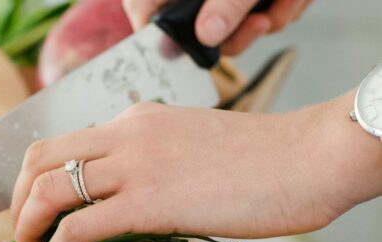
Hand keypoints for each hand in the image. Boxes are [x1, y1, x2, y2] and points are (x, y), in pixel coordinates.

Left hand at [10, 92, 381, 241]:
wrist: (306, 158)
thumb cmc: (258, 160)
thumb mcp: (187, 144)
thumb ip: (148, 161)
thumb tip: (120, 200)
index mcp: (133, 121)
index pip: (61, 143)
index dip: (33, 179)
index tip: (32, 210)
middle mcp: (124, 135)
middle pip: (38, 159)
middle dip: (16, 201)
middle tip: (20, 234)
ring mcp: (134, 166)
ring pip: (49, 189)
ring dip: (27, 226)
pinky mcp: (150, 202)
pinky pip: (82, 224)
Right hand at [123, 0, 312, 54]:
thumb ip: (227, 1)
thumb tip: (208, 36)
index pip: (145, 10)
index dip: (158, 34)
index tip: (182, 51)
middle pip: (197, 26)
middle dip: (237, 31)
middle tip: (258, 23)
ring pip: (234, 24)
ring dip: (267, 19)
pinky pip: (259, 14)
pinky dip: (281, 7)